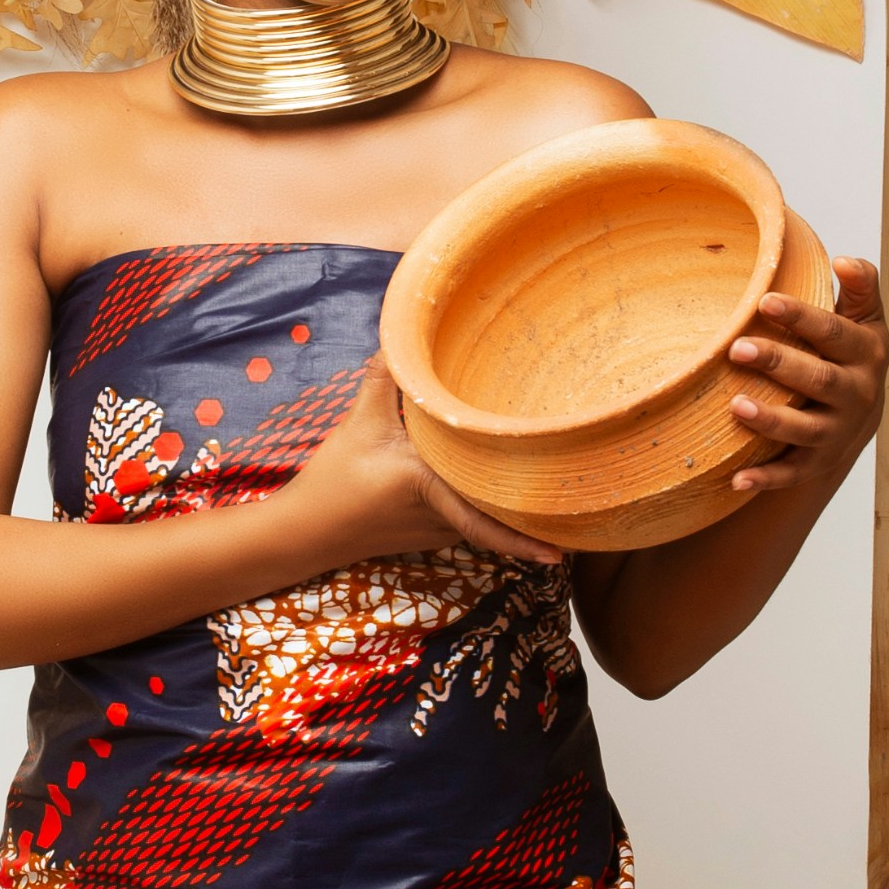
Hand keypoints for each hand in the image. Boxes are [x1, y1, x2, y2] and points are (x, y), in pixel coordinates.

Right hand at [280, 358, 563, 568]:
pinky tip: (508, 483)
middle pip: (500, 512)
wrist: (305, 532)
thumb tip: (401, 333)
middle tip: (584, 502)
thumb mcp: (357, 422)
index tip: (560, 556)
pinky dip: (491, 503)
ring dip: (515, 504)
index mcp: (430, 488)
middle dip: (538, 512)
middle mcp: (443, 517)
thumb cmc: (332, 482)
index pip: (485, 521)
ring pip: (488, 514)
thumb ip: (383, 377)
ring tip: (558, 487)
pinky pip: (474, 516)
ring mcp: (441, 530)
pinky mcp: (435, 532)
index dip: (524, 540)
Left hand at [725, 259, 888, 496]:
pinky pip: (793, 473)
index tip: (764, 300)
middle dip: (779, 363)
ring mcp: (838, 432)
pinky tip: (736, 479)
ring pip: (806, 429)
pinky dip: (766, 479)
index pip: (833, 332)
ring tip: (735, 405)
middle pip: (818, 380)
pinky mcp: (819, 462)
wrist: (862, 414)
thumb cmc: (851, 352)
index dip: (801, 317)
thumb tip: (845, 261)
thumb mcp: (865, 318)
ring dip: (772, 420)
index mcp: (865, 353)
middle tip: (736, 348)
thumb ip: (860, 286)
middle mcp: (857, 395)